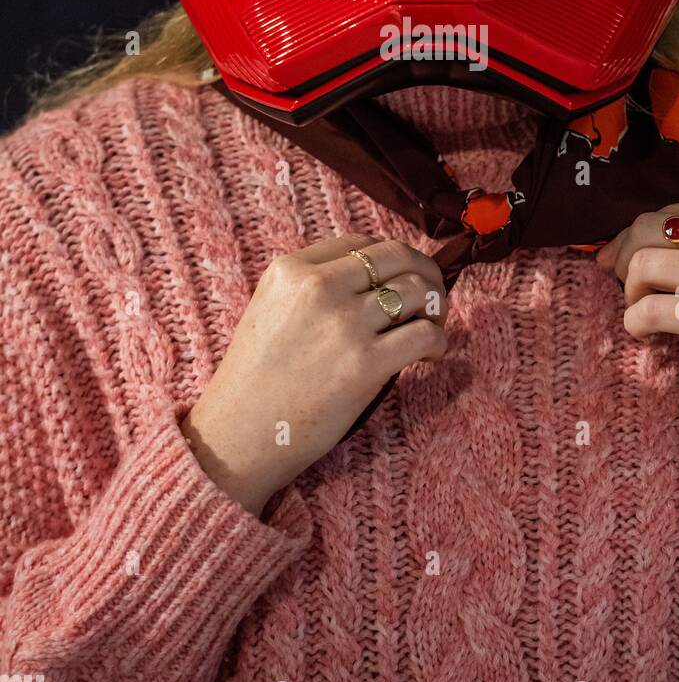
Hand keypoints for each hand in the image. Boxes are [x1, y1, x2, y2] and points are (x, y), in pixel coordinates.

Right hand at [181, 233, 447, 514]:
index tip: (402, 278)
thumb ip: (310, 287)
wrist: (237, 438)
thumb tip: (374, 279)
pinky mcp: (365, 363)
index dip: (391, 259)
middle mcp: (318, 287)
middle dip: (426, 273)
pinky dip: (438, 342)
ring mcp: (343, 324)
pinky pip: (425, 334)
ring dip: (435, 307)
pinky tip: (430, 355)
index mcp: (291, 270)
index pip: (362, 244)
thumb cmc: (255, 381)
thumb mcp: (269, 310)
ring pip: (418, 290)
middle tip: (433, 298)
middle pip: (397, 256)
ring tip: (430, 328)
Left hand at [596, 202, 678, 439]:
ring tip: (640, 310)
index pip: (673, 212)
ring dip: (628, 291)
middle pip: (647, 228)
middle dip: (622, 255)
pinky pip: (648, 311)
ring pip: (641, 264)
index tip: (623, 259)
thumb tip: (649, 245)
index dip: (638, 235)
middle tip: (620, 283)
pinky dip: (634, 323)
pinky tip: (645, 335)